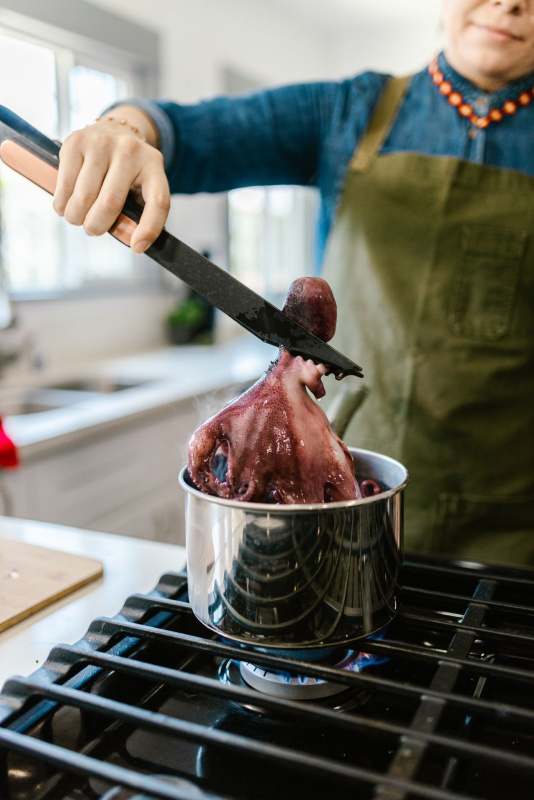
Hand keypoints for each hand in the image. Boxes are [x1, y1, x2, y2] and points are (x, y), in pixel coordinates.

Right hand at [52, 105, 170, 252]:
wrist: (113, 129)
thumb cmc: (129, 171)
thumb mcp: (142, 186)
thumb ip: (138, 212)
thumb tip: (131, 242)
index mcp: (153, 165)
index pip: (158, 202)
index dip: (149, 229)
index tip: (136, 247)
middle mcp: (130, 150)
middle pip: (111, 203)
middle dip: (97, 226)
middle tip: (92, 230)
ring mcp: (102, 143)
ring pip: (85, 196)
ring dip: (76, 217)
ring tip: (77, 219)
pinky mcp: (76, 142)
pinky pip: (65, 184)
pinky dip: (62, 204)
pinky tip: (64, 207)